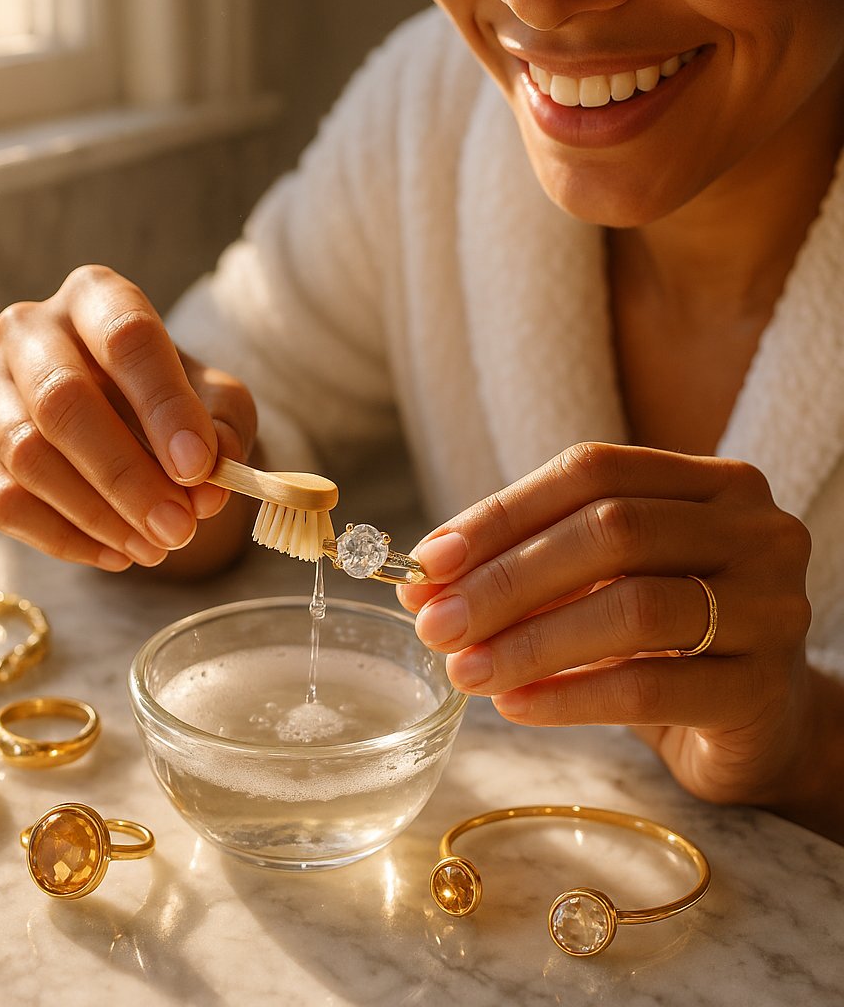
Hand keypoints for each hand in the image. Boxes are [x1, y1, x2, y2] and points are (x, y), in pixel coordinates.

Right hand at [0, 265, 256, 570]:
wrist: (127, 425)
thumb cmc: (173, 406)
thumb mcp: (218, 407)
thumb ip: (222, 434)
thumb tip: (205, 489)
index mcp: (97, 297)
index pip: (126, 336)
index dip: (165, 406)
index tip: (198, 470)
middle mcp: (29, 330)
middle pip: (62, 400)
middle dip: (125, 476)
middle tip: (177, 527)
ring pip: (26, 455)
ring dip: (96, 515)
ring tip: (155, 547)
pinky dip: (60, 537)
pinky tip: (113, 555)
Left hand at [397, 442, 815, 810]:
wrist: (758, 722)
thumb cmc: (664, 640)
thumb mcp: (597, 586)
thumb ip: (524, 571)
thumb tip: (423, 584)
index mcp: (709, 483)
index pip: (591, 472)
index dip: (502, 513)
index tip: (431, 561)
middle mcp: (754, 531)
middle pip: (611, 532)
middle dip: (506, 580)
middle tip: (436, 626)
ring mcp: (772, 608)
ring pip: (632, 608)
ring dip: (529, 642)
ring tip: (465, 672)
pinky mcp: (761, 689)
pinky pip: (651, 687)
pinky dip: (568, 697)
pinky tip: (514, 705)